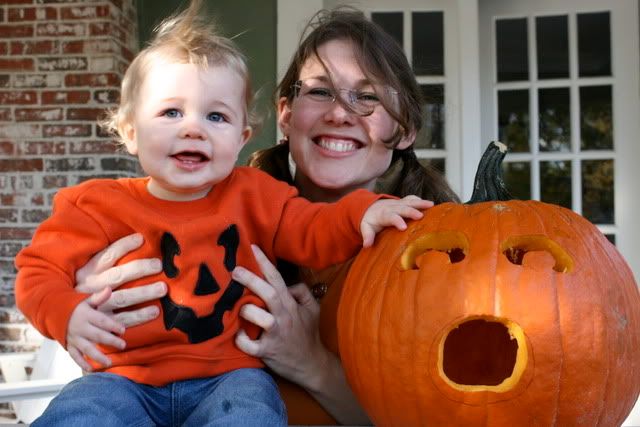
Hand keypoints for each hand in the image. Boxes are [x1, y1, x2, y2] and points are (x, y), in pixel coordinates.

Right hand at [66, 288, 125, 370]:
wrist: (53, 313)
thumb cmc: (75, 307)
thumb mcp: (86, 300)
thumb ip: (99, 297)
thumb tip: (109, 289)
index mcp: (85, 315)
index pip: (101, 321)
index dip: (112, 325)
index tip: (123, 330)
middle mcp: (80, 328)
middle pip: (97, 335)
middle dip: (110, 341)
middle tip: (123, 345)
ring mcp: (74, 338)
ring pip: (87, 349)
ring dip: (98, 356)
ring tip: (109, 363)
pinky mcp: (69, 346)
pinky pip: (75, 356)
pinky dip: (82, 363)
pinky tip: (92, 369)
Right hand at [75, 233, 166, 326]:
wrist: (60, 318)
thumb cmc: (79, 290)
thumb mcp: (83, 273)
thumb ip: (102, 261)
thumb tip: (131, 243)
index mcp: (86, 273)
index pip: (106, 256)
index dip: (123, 246)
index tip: (141, 238)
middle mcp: (92, 288)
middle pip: (118, 275)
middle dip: (139, 269)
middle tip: (158, 265)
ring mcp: (98, 306)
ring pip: (123, 298)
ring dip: (144, 293)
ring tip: (162, 288)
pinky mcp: (103, 323)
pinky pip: (123, 319)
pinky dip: (139, 316)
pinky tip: (155, 311)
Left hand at [232, 245, 328, 386]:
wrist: (312, 365)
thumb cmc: (308, 334)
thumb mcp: (313, 309)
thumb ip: (302, 292)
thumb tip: (287, 283)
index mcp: (291, 305)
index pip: (278, 279)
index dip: (265, 262)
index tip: (252, 247)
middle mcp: (283, 317)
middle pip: (268, 294)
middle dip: (250, 280)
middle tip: (234, 270)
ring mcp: (275, 334)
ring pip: (258, 318)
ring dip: (246, 311)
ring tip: (236, 307)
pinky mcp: (268, 352)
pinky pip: (250, 345)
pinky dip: (241, 340)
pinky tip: (237, 334)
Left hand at [360, 195, 432, 246]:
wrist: (369, 207)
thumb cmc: (369, 220)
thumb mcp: (365, 228)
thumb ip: (367, 235)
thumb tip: (367, 245)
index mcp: (382, 215)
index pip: (390, 217)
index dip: (396, 221)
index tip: (403, 227)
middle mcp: (391, 207)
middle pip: (402, 208)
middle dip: (411, 211)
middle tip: (420, 216)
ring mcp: (398, 203)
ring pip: (409, 201)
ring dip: (420, 203)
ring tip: (431, 205)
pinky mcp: (403, 201)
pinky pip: (411, 199)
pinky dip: (420, 201)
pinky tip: (430, 205)